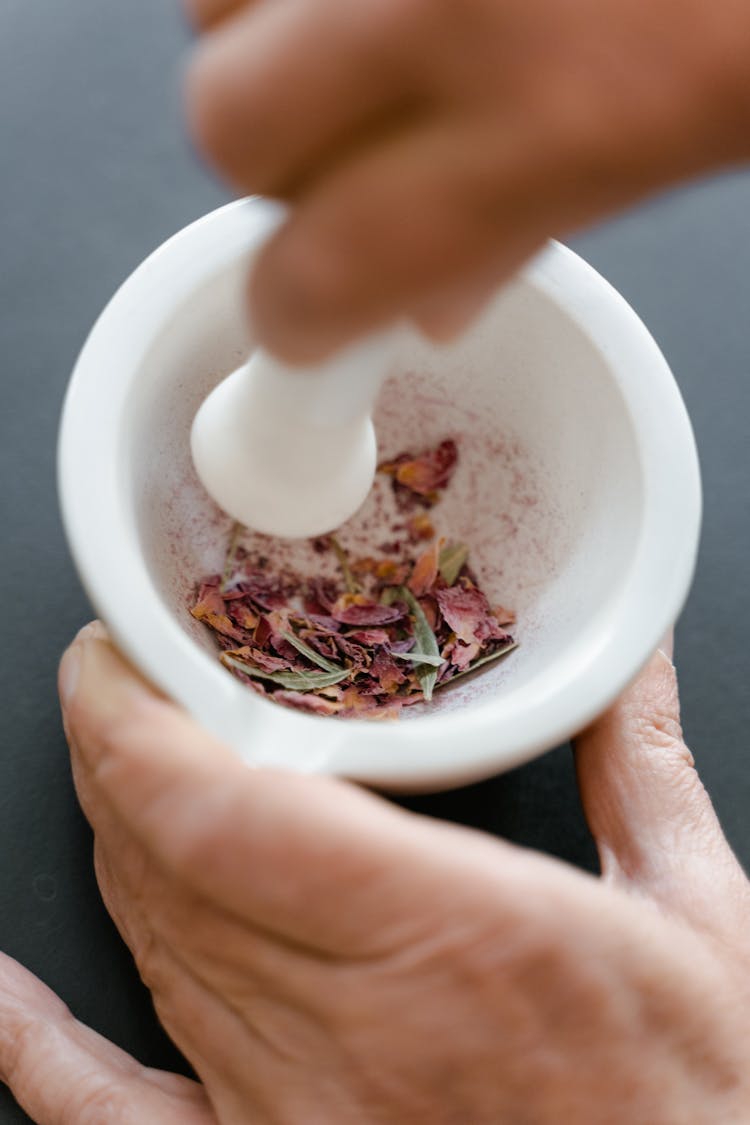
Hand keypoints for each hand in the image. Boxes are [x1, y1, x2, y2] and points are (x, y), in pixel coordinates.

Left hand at [2, 623, 748, 1122]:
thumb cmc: (698, 1103)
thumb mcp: (696, 918)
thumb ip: (637, 764)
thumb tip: (633, 657)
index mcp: (459, 934)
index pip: (226, 810)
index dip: (135, 723)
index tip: (117, 656)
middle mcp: (355, 1023)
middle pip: (164, 858)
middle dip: (113, 748)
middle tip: (115, 674)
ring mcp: (296, 1109)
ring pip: (146, 942)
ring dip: (108, 835)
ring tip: (108, 757)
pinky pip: (111, 1115)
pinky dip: (32, 1045)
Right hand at [183, 0, 749, 359]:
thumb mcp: (672, 141)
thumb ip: (527, 227)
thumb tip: (428, 301)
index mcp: (559, 116)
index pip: (321, 275)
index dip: (295, 319)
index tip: (302, 318)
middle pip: (230, 128)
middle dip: (269, 167)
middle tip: (340, 162)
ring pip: (213, 3)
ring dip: (264, 42)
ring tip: (364, 38)